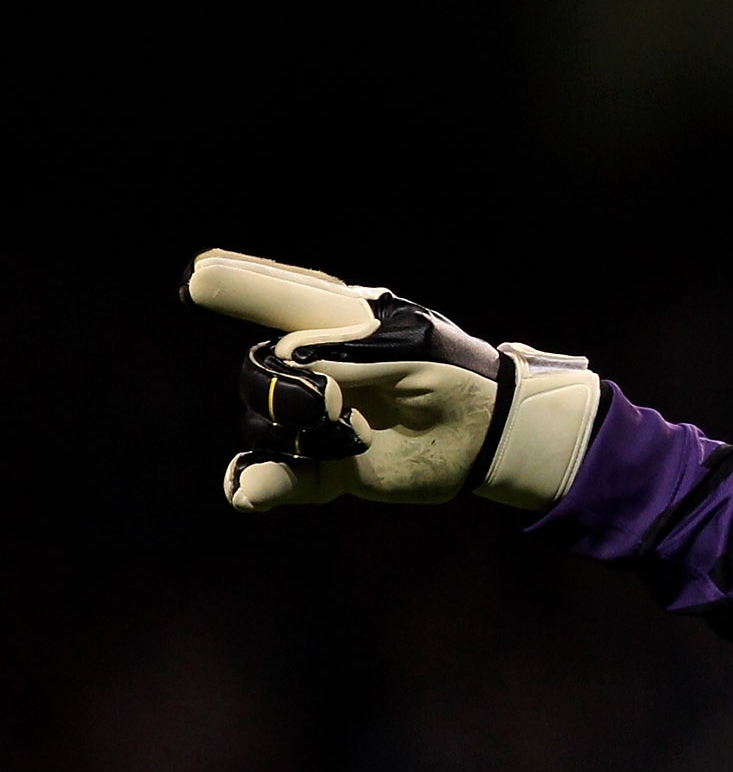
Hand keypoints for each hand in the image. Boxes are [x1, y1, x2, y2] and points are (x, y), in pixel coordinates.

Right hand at [184, 250, 600, 510]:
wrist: (494, 435)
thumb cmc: (459, 376)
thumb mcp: (414, 353)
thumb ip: (350, 358)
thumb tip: (293, 380)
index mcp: (337, 325)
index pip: (278, 298)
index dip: (239, 287)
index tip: (200, 279)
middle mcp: (314, 370)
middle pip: (258, 372)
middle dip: (279, 389)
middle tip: (332, 404)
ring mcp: (316, 421)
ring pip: (263, 427)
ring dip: (297, 438)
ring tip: (354, 438)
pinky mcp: (327, 469)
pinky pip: (277, 479)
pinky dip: (262, 486)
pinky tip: (253, 492)